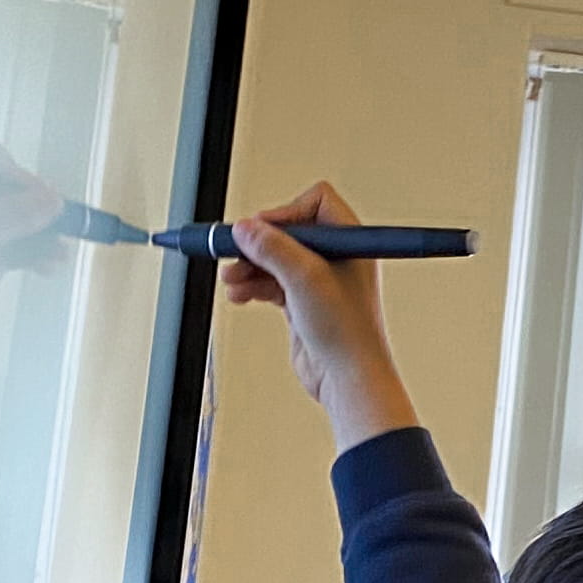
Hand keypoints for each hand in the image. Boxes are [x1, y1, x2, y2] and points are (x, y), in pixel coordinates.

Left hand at [0, 136, 63, 382]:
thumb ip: (17, 212)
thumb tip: (55, 200)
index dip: (16, 173)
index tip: (37, 198)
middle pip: (11, 189)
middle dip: (38, 206)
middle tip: (61, 224)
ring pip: (21, 221)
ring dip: (44, 234)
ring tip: (61, 254)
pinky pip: (21, 249)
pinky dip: (38, 255)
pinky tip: (50, 268)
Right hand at [224, 182, 418, 451]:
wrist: (348, 379)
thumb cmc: (347, 333)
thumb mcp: (305, 278)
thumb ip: (274, 248)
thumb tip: (247, 229)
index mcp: (349, 243)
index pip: (316, 203)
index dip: (286, 212)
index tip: (261, 229)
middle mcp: (337, 259)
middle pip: (289, 232)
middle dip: (259, 243)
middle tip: (234, 250)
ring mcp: (320, 282)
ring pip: (276, 260)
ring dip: (250, 266)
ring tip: (232, 278)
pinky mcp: (304, 303)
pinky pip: (272, 284)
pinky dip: (254, 286)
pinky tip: (241, 294)